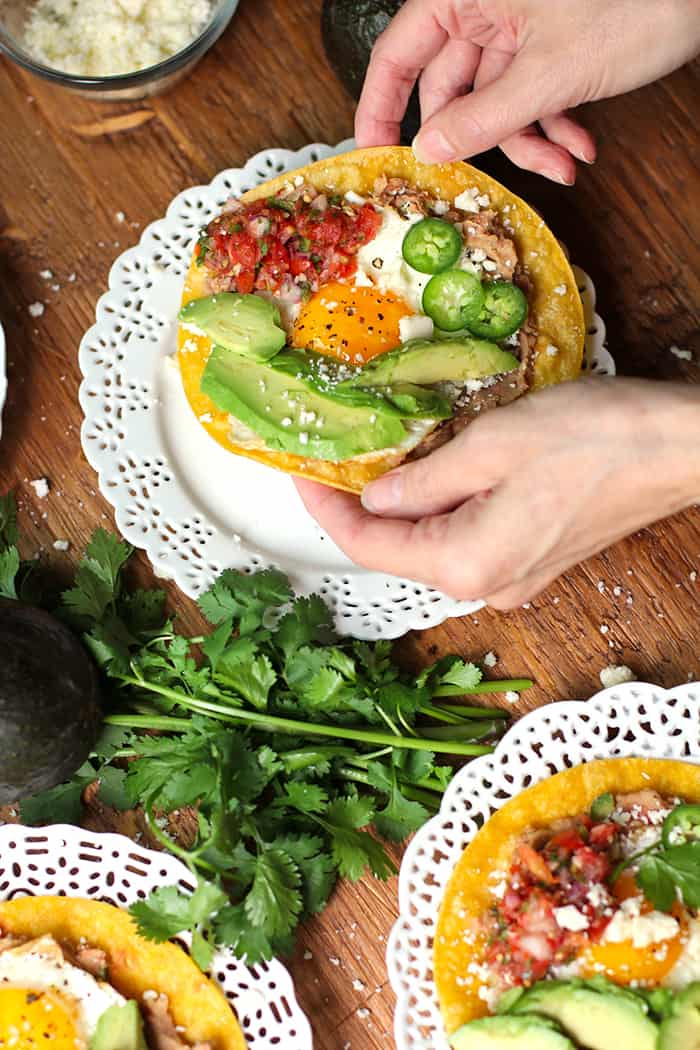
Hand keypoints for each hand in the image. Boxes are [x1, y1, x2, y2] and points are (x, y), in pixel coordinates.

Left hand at [295, 379, 699, 607]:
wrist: (680, 447)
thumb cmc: (594, 439)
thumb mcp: (490, 444)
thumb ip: (421, 480)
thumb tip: (374, 497)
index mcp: (466, 562)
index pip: (370, 546)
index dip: (326, 510)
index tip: (299, 472)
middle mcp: (488, 584)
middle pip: (400, 550)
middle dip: (361, 508)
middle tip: (333, 458)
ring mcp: (516, 577)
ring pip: (434, 543)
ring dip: (403, 506)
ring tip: (380, 457)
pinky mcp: (537, 559)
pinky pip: (469, 538)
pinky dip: (443, 509)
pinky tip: (437, 470)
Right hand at [356, 0, 699, 182]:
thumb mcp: (551, 72)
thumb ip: (485, 116)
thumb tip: (431, 150)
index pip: (398, 55)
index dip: (380, 108)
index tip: (373, 155)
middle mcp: (485, 8)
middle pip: (450, 89)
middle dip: (480, 140)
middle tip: (474, 182)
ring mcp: (518, 27)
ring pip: (496, 102)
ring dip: (528, 142)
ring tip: (563, 166)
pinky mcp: (549, 44)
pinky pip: (530, 96)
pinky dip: (552, 125)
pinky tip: (579, 146)